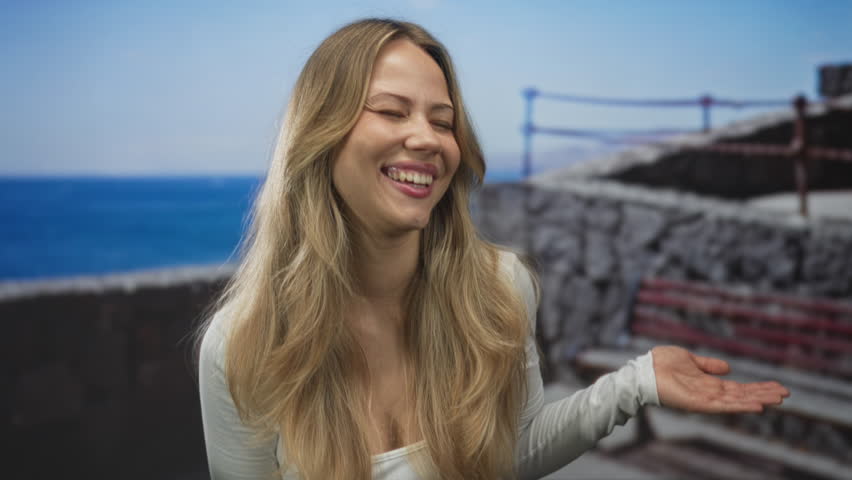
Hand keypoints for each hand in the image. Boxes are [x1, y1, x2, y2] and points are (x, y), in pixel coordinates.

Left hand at [651, 345, 789, 412]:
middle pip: (742, 395)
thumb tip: (728, 367)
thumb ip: (708, 366)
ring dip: (758, 400)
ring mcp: (704, 399)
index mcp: (709, 383)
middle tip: (786, 394)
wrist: (644, 369)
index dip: (757, 388)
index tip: (777, 386)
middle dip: (764, 394)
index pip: (739, 387)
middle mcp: (710, 393)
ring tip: (778, 400)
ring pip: (737, 401)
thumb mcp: (690, 359)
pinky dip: (740, 406)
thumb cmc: (662, 363)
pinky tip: (756, 406)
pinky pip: (722, 406)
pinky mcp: (697, 403)